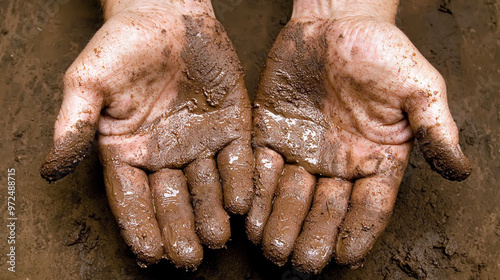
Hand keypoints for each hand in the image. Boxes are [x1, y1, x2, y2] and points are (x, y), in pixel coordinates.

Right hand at [40, 0, 252, 268]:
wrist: (166, 14)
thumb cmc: (121, 46)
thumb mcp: (88, 84)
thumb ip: (74, 126)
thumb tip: (51, 170)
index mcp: (129, 152)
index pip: (132, 198)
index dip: (139, 226)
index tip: (148, 254)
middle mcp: (165, 154)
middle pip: (172, 202)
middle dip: (179, 231)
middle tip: (187, 259)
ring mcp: (200, 142)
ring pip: (207, 187)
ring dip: (212, 214)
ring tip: (215, 238)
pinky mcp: (230, 126)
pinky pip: (236, 159)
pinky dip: (239, 179)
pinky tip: (240, 201)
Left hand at [246, 0, 470, 273]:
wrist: (333, 23)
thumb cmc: (379, 51)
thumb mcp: (418, 86)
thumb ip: (435, 128)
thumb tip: (461, 171)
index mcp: (376, 159)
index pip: (369, 206)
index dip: (358, 232)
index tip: (346, 258)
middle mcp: (338, 163)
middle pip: (326, 210)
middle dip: (314, 236)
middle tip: (302, 263)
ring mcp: (303, 151)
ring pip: (291, 196)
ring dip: (281, 223)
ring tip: (272, 249)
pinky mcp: (271, 136)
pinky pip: (263, 170)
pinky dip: (257, 193)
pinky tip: (250, 216)